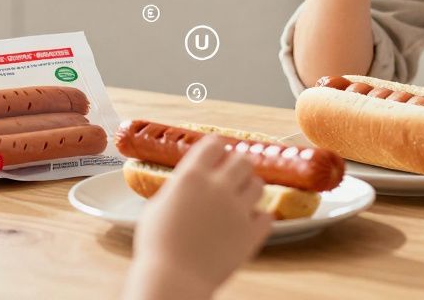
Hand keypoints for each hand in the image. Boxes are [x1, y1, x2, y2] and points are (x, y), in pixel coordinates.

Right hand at [128, 138, 273, 297]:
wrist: (173, 279)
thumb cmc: (157, 247)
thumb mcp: (157, 207)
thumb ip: (178, 188)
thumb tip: (187, 180)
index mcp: (192, 177)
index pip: (214, 144)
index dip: (216, 148)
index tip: (217, 154)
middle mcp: (218, 187)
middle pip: (243, 159)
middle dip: (237, 166)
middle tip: (231, 176)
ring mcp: (238, 210)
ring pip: (259, 184)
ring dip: (249, 190)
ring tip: (239, 200)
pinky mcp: (251, 233)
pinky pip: (266, 216)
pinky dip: (258, 219)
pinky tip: (247, 224)